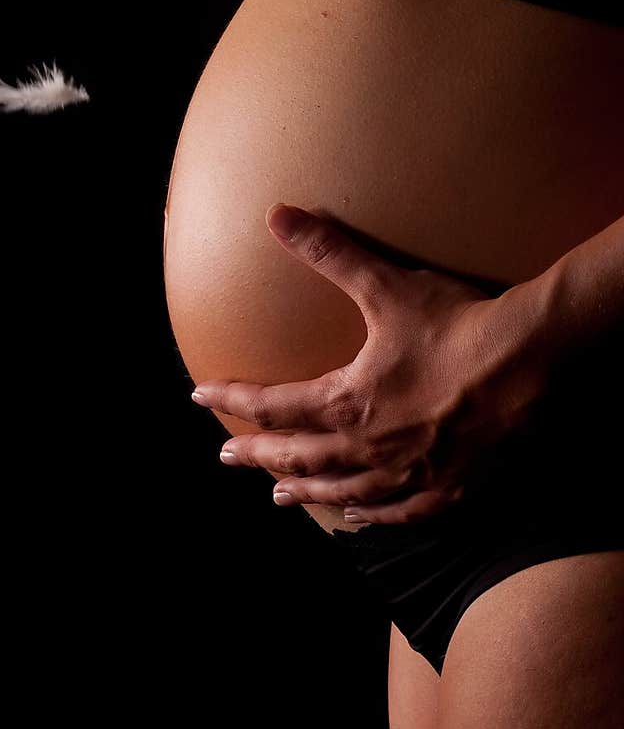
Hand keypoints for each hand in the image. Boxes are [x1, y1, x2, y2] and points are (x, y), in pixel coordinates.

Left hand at [191, 203, 550, 522]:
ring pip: (342, 489)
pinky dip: (371, 513)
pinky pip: (399, 511)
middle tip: (226, 455)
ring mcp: (408, 475)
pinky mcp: (447, 489)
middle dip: (257, 453)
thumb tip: (279, 215)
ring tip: (277, 495)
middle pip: (298, 456)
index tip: (201, 396)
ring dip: (304, 490)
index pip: (273, 404)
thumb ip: (329, 252)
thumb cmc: (455, 324)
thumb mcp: (386, 284)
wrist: (527, 363)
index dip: (233, 399)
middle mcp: (368, 447)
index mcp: (347, 401)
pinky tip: (357, 514)